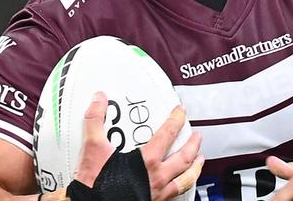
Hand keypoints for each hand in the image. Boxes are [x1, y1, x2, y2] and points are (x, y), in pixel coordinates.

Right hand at [75, 91, 203, 200]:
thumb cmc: (96, 185)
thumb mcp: (93, 147)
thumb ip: (96, 120)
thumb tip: (99, 101)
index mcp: (147, 161)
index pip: (168, 134)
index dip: (176, 120)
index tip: (180, 112)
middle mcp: (157, 178)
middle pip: (184, 158)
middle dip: (193, 145)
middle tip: (197, 136)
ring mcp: (158, 193)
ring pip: (185, 180)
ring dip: (194, 169)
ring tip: (199, 161)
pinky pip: (175, 195)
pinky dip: (183, 187)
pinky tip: (182, 185)